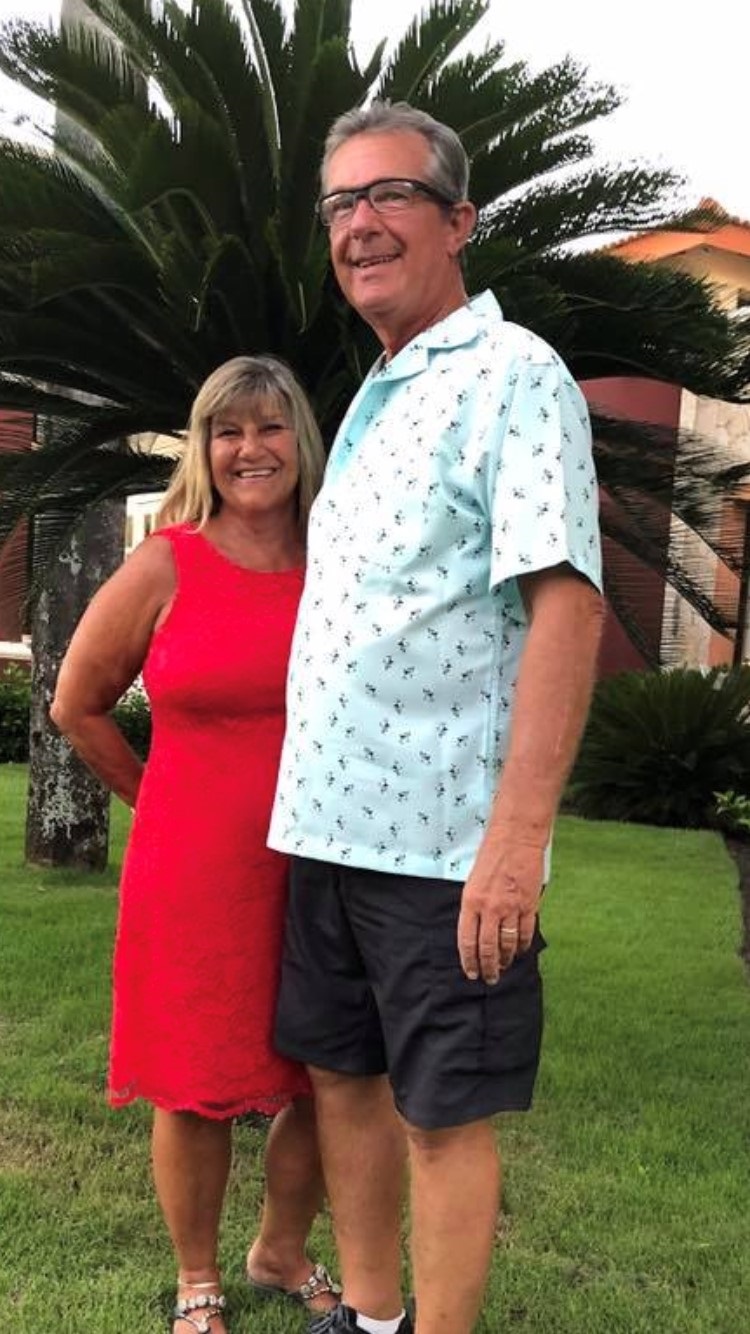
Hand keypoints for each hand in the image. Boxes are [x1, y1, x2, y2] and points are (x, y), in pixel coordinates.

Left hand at [457, 834, 544, 983]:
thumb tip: (477, 932)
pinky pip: (525, 933)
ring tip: (504, 967)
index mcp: (471, 902)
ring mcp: (510, 908)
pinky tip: (519, 951)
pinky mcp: (529, 905)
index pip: (467, 941)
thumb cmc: (492, 856)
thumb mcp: (473, 882)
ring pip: (507, 944)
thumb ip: (474, 907)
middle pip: (487, 948)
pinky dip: (522, 946)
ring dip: (505, 960)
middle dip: (488, 968)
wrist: (516, 838)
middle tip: (489, 978)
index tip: (471, 973)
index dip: (469, 961)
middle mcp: (489, 908)